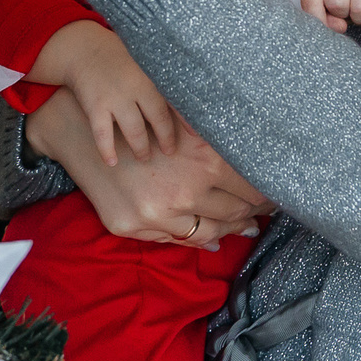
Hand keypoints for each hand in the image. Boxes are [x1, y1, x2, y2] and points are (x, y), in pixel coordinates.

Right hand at [26, 90, 274, 248]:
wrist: (79, 129)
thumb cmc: (138, 118)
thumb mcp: (185, 123)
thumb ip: (219, 143)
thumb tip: (258, 169)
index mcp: (204, 161)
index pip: (253, 190)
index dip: (270, 195)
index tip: (281, 195)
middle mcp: (183, 192)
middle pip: (235, 213)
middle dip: (255, 213)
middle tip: (268, 211)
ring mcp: (157, 214)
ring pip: (209, 232)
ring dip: (231, 229)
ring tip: (245, 224)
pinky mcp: (133, 226)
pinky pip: (178, 241)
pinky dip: (201, 240)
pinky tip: (213, 236)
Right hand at [33, 21, 181, 164]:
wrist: (83, 49)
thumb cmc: (119, 58)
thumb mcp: (143, 60)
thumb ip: (160, 77)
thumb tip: (189, 96)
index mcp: (151, 74)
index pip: (175, 99)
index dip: (187, 119)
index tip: (197, 135)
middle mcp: (136, 86)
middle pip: (158, 118)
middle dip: (165, 138)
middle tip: (169, 152)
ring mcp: (115, 97)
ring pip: (134, 130)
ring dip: (141, 148)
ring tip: (143, 157)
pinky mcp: (95, 106)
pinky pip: (102, 134)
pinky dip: (107, 150)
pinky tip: (112, 162)